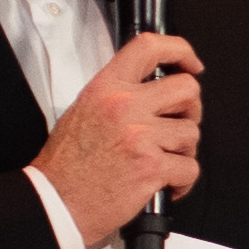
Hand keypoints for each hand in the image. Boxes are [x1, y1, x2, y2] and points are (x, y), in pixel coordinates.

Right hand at [31, 30, 204, 236]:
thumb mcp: (85, 110)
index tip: (192, 64)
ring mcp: (140, 136)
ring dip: (183, 150)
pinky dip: (182, 181)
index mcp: (107, 88)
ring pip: (191, 132)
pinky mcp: (152, 166)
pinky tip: (164, 184)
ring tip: (160, 160)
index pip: (148, 48)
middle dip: (190, 109)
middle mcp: (125, 106)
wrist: (56, 200)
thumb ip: (120, 95)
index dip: (180, 50)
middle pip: (187, 89)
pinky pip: (190, 168)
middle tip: (177, 125)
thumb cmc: (68, 163)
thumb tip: (154, 91)